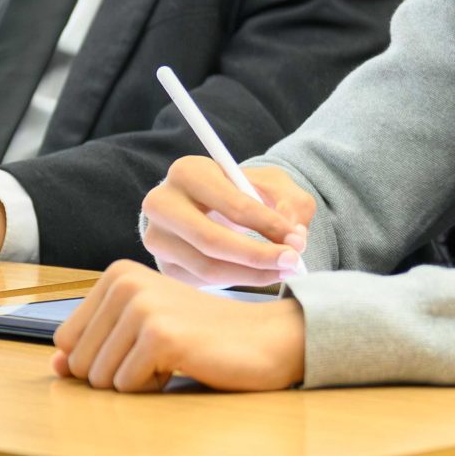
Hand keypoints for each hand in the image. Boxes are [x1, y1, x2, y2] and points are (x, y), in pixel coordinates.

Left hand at [52, 259, 307, 391]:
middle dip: (118, 373)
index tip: (145, 343)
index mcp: (117, 275)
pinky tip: (186, 362)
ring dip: (138, 381)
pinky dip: (155, 387)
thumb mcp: (142, 334)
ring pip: (101, 379)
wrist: (266, 337)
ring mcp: (142, 307)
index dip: (103, 359)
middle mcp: (125, 283)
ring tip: (176, 356)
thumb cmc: (204, 336)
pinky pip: (128, 387)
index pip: (67, 343)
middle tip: (164, 352)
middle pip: (80, 363)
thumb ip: (95, 346)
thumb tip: (56, 366)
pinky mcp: (161, 335)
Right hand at [138, 156, 316, 287]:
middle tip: (291, 262)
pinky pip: (203, 282)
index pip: (233, 204)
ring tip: (281, 270)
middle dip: (258, 256)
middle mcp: (162, 204)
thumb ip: (290, 204)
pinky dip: (237, 282)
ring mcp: (158, 238)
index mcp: (188, 172)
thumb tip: (295, 237)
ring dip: (252, 275)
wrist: (211, 206)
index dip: (269, 225)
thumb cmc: (243, 191)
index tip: (297, 241)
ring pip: (208, 268)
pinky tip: (258, 274)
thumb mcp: (271, 184)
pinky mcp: (164, 267)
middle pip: (211, 240)